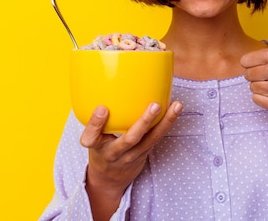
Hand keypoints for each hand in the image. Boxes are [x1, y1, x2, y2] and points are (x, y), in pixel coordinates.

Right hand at [80, 100, 182, 219]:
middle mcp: (115, 153)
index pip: (91, 138)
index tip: (102, 108)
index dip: (95, 124)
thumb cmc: (101, 148)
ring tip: (176, 105)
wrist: (110, 179)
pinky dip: (167, 122)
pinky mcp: (145, 153)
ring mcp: (132, 155)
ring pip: (151, 139)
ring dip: (165, 122)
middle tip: (155, 105)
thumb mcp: (93, 137)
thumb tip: (104, 86)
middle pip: (130, 140)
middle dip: (144, 123)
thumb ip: (97, 120)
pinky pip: (157, 137)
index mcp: (97, 147)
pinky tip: (175, 108)